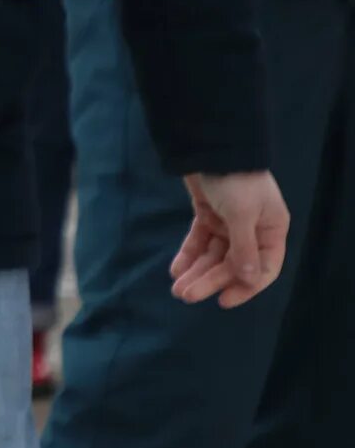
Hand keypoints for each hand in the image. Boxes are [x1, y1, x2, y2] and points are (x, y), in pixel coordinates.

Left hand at [173, 170, 288, 306]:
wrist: (210, 146)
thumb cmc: (235, 180)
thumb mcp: (242, 214)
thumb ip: (244, 248)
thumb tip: (250, 279)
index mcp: (271, 230)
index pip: (264, 267)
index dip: (245, 287)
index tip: (223, 301)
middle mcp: (253, 229)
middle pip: (233, 263)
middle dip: (210, 280)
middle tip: (185, 295)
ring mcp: (229, 222)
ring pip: (214, 255)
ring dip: (197, 271)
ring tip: (177, 287)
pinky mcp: (208, 214)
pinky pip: (199, 240)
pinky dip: (188, 254)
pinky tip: (175, 269)